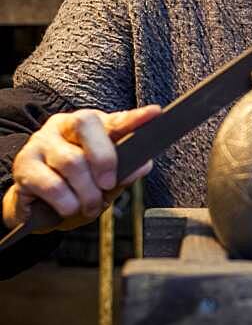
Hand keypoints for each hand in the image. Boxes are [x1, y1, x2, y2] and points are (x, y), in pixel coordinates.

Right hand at [2, 105, 161, 231]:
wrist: (36, 210)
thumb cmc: (75, 189)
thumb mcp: (103, 183)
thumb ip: (123, 173)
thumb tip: (143, 165)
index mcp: (90, 127)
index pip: (114, 119)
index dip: (134, 118)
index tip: (154, 114)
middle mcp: (64, 127)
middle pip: (86, 124)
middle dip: (104, 157)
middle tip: (108, 184)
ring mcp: (42, 143)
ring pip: (71, 161)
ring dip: (86, 192)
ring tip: (89, 205)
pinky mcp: (24, 166)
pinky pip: (51, 183)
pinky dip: (66, 201)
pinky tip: (68, 208)